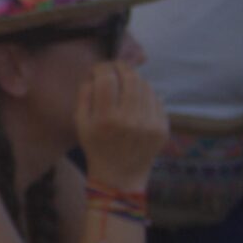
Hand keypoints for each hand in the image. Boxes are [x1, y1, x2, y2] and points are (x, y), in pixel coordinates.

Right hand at [73, 60, 168, 190]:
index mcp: (106, 119)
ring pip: (146, 86)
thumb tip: (94, 74)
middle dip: (121, 67)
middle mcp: (130, 120)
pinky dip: (147, 94)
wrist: (119, 176)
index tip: (99, 68)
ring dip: (135, 79)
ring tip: (126, 83)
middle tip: (115, 67)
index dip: (102, 67)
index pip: (107, 79)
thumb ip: (84, 95)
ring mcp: (150, 124)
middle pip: (130, 77)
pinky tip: (138, 100)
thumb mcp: (80, 123)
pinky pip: (157, 100)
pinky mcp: (163, 128)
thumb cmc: (96, 147)